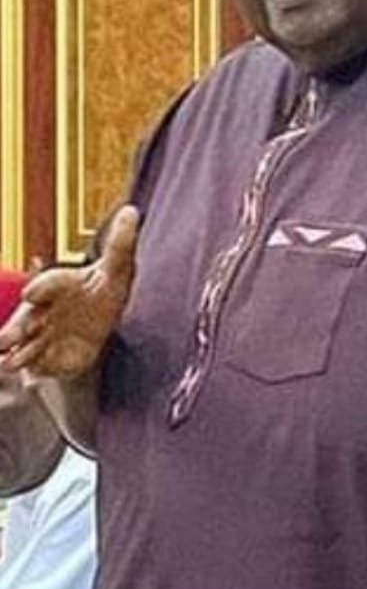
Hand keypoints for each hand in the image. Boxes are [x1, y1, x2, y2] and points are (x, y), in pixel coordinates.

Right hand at [0, 205, 138, 378]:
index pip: (48, 284)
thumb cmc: (104, 288)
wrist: (103, 319)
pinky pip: (39, 366)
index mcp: (59, 284)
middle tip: (6, 337)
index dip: (41, 288)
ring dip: (18, 353)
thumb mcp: (117, 267)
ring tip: (12, 362)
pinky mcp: (51, 358)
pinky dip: (36, 371)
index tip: (32, 295)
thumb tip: (132, 211)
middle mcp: (45, 311)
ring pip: (25, 345)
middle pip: (25, 320)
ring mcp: (44, 336)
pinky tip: (32, 377)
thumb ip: (121, 243)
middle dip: (16, 328)